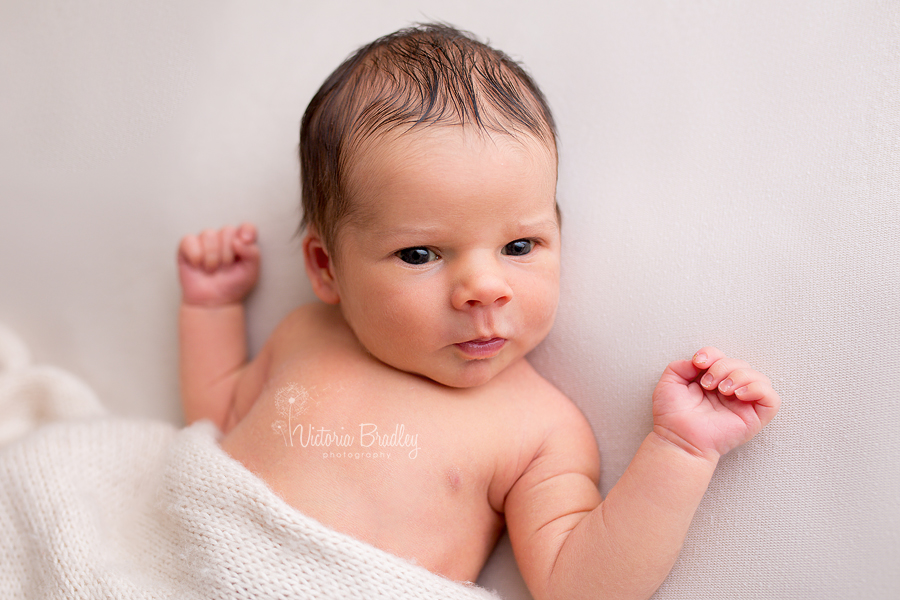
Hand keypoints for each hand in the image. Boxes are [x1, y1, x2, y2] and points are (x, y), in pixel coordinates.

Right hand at [177, 223, 259, 305]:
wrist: (214, 302)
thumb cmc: (233, 286)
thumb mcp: (251, 271)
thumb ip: (252, 253)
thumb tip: (238, 240)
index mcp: (241, 242)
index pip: (246, 227)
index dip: (247, 230)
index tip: (246, 240)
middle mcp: (223, 239)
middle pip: (227, 230)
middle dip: (228, 252)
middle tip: (226, 267)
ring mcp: (204, 241)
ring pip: (208, 234)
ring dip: (212, 256)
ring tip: (212, 269)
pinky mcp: (187, 247)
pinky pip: (189, 240)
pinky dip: (195, 255)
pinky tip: (198, 265)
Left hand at [652, 347, 779, 460]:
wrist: (677, 438)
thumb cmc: (672, 415)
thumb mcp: (670, 381)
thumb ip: (681, 365)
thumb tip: (701, 361)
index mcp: (712, 381)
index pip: (722, 357)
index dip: (712, 354)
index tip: (698, 363)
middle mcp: (730, 390)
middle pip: (741, 364)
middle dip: (723, 367)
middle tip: (707, 384)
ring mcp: (743, 404)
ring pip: (760, 377)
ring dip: (740, 376)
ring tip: (722, 390)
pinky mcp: (754, 418)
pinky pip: (772, 399)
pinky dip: (758, 389)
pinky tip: (738, 395)